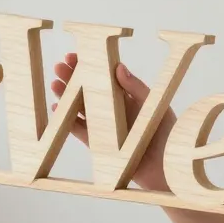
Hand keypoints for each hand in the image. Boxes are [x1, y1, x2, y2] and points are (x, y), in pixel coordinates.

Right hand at [50, 53, 172, 191]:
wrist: (168, 167)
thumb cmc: (167, 134)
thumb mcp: (154, 105)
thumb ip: (136, 87)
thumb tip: (118, 66)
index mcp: (128, 97)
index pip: (105, 77)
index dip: (90, 66)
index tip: (75, 55)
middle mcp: (114, 110)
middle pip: (89, 91)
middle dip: (73, 78)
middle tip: (59, 66)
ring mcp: (106, 127)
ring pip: (81, 109)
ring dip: (67, 97)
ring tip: (55, 84)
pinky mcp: (100, 145)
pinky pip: (80, 131)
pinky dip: (68, 120)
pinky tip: (57, 109)